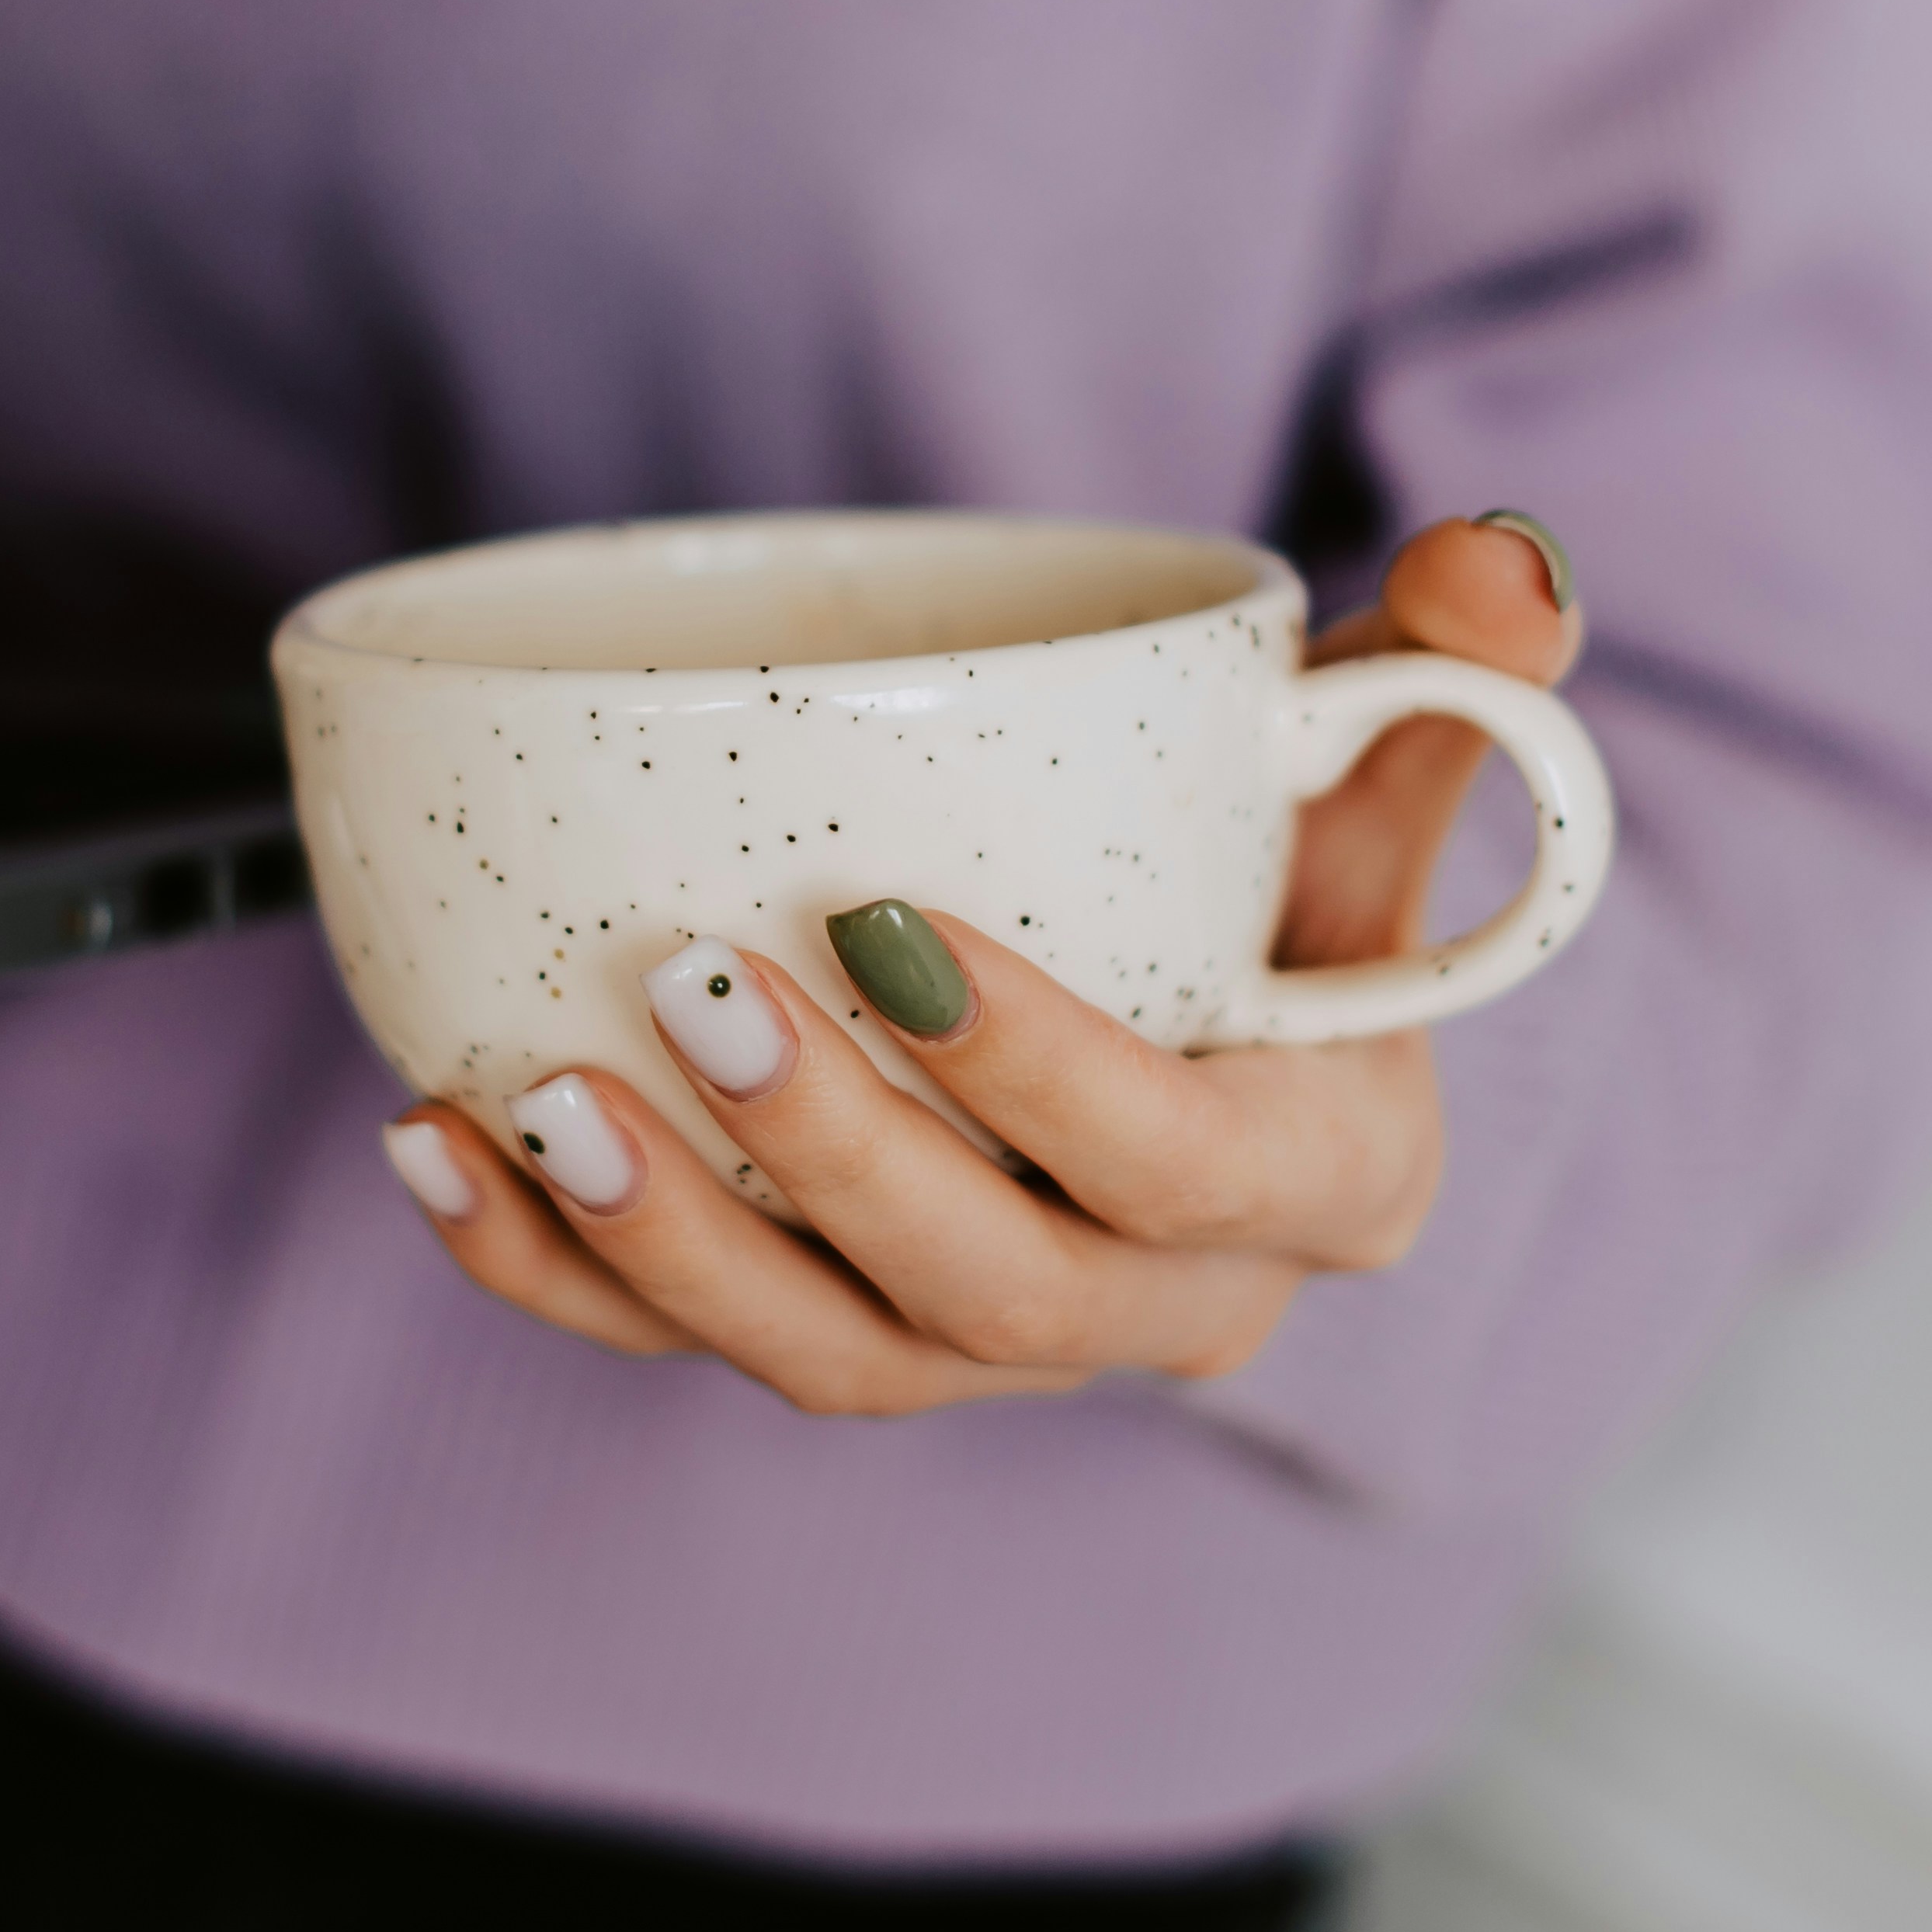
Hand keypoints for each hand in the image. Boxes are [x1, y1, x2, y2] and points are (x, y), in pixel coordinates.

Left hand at [382, 511, 1583, 1412]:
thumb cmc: (1279, 874)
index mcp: (1323, 1178)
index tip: (896, 932)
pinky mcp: (845, 1342)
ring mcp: (993, 1349)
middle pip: (998, 1302)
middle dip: (835, 1161)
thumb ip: (1441, 680)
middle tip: (703, 987)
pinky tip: (434, 1147)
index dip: (1045, 1083)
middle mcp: (1168, 1307)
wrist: (1190, 1005)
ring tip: (535, 1100)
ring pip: (832, 1360)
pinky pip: (681, 1353)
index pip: (1189, 1172)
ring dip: (666, 1249)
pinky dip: (544, 1273)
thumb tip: (1497, 571)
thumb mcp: (1364, 774)